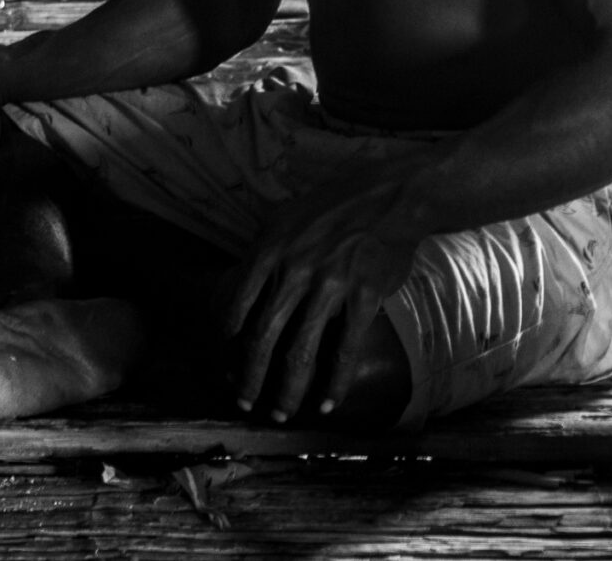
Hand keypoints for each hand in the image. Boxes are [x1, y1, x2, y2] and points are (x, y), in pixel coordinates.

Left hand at [222, 173, 423, 422]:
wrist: (387, 198)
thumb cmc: (330, 209)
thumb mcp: (281, 220)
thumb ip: (260, 255)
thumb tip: (238, 286)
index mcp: (267, 252)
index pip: (236, 308)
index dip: (227, 345)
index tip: (224, 367)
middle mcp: (292, 272)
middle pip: (262, 337)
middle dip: (249, 377)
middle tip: (243, 403)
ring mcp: (328, 287)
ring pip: (300, 351)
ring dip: (287, 390)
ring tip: (280, 413)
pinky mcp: (362, 299)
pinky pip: (344, 351)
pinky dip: (334, 383)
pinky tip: (327, 404)